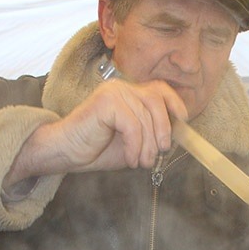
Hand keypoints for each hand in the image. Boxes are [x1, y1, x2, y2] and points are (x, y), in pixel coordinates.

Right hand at [6, 78, 187, 185]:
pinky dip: (135, 146)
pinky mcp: (106, 102)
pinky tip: (129, 158)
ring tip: (141, 162)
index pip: (159, 89)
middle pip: (156, 102)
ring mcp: (113, 92)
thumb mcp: (133, 141)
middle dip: (163, 130)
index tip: (182, 122)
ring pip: (145, 117)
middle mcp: (121, 87)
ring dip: (147, 145)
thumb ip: (151, 133)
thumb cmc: (96, 149)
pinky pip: (132, 125)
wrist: (66, 153)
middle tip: (159, 152)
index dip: (175, 103)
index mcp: (128, 93)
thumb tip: (176, 135)